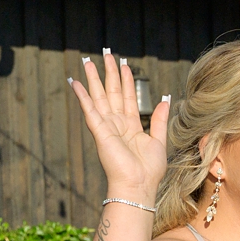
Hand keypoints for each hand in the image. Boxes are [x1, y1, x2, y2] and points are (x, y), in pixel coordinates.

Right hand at [69, 50, 169, 201]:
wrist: (138, 186)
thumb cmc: (149, 171)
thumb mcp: (159, 141)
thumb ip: (159, 120)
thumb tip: (164, 99)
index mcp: (131, 126)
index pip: (127, 97)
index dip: (126, 80)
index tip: (124, 64)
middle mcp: (117, 124)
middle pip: (111, 92)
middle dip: (109, 73)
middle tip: (106, 54)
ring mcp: (107, 127)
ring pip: (99, 97)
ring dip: (93, 79)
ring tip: (88, 61)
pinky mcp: (99, 131)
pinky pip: (89, 109)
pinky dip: (82, 96)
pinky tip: (75, 82)